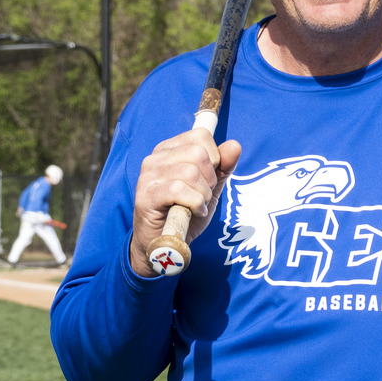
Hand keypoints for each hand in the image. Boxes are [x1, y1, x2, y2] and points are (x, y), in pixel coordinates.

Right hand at [129, 130, 241, 276]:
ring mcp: (148, 175)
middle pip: (198, 153)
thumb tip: (235, 145)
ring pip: (190, 172)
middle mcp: (155, 158)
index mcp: (169, 150)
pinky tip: (192, 212)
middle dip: (210, 179)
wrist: (165, 245)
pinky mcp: (146, 195)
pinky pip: (179, 190)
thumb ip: (223, 167)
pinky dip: (194, 204)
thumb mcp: (210, 188)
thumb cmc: (186, 213)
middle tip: (202, 196)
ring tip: (196, 206)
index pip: (201, 136)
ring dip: (202, 194)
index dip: (214, 159)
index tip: (208, 179)